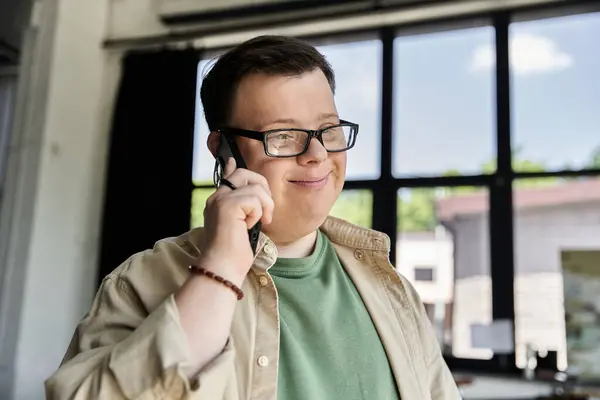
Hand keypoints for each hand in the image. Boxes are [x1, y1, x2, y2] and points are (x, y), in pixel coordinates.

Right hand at [198, 157, 273, 280]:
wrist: (222, 268)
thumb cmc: (232, 254)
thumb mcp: (241, 227)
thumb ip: (244, 209)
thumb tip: (250, 199)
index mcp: (217, 202)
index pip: (227, 175)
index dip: (233, 167)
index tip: (231, 161)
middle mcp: (216, 197)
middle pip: (246, 174)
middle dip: (263, 189)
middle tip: (264, 213)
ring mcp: (221, 200)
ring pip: (256, 187)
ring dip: (265, 207)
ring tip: (259, 223)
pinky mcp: (228, 206)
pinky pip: (255, 199)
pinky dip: (258, 214)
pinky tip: (249, 227)